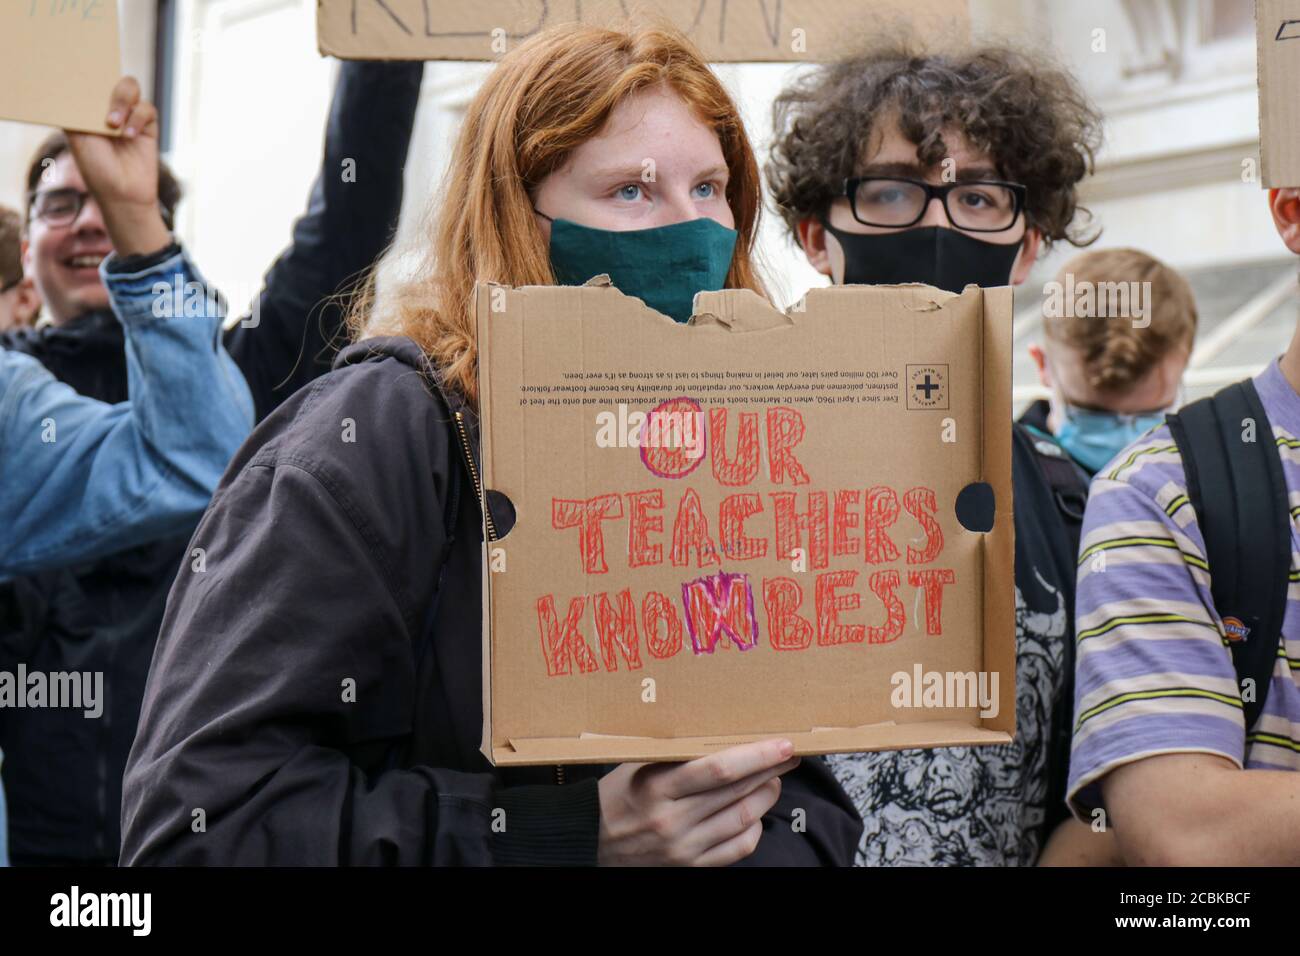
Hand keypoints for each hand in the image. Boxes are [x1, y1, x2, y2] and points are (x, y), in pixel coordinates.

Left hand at [64, 76, 170, 257]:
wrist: (123, 194)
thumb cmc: (96, 169)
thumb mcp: (77, 137)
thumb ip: (78, 110)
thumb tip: (73, 83)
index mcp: (86, 109)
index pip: (87, 80)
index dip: (86, 70)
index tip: (83, 63)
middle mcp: (106, 109)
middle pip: (110, 78)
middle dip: (107, 86)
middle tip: (102, 104)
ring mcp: (128, 116)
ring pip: (130, 87)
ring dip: (122, 101)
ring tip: (114, 123)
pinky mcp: (147, 127)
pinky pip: (147, 109)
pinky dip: (138, 118)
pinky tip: (128, 134)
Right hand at [597, 738, 798, 865]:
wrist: (589, 840)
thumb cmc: (615, 796)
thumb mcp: (637, 765)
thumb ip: (674, 751)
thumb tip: (719, 729)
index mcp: (657, 787)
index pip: (719, 769)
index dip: (756, 756)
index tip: (781, 744)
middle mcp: (672, 820)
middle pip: (736, 792)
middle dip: (770, 770)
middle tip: (787, 755)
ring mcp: (683, 847)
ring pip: (742, 819)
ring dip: (765, 796)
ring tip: (773, 780)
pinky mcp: (689, 866)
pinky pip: (736, 849)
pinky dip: (753, 828)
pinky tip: (755, 813)